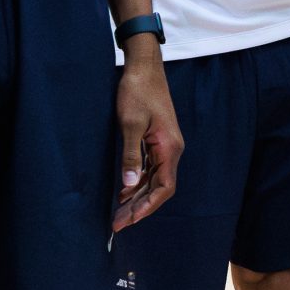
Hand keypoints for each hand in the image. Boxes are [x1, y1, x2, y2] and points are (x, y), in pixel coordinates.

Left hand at [111, 39, 182, 230]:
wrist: (143, 66)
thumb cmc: (137, 91)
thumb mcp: (130, 124)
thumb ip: (130, 156)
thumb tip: (128, 186)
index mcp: (170, 147)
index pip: (164, 187)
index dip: (147, 206)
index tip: (129, 219)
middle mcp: (171, 149)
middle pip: (159, 187)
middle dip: (139, 207)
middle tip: (117, 224)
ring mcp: (165, 145)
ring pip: (154, 179)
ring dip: (137, 197)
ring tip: (118, 214)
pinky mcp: (157, 140)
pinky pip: (150, 168)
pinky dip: (137, 182)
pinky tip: (124, 191)